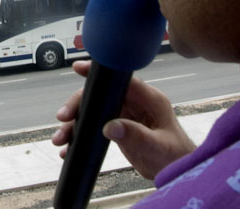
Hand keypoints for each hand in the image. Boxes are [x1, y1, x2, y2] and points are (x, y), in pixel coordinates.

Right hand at [52, 60, 195, 179]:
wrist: (179, 171)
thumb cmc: (176, 157)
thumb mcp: (158, 148)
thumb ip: (136, 136)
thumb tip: (110, 127)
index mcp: (149, 99)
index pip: (122, 79)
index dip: (100, 73)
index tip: (78, 67)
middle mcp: (135, 103)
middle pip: (100, 94)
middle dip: (78, 105)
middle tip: (63, 118)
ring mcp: (126, 114)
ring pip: (93, 111)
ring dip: (75, 124)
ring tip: (60, 139)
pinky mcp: (119, 127)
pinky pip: (94, 126)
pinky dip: (81, 136)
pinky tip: (68, 150)